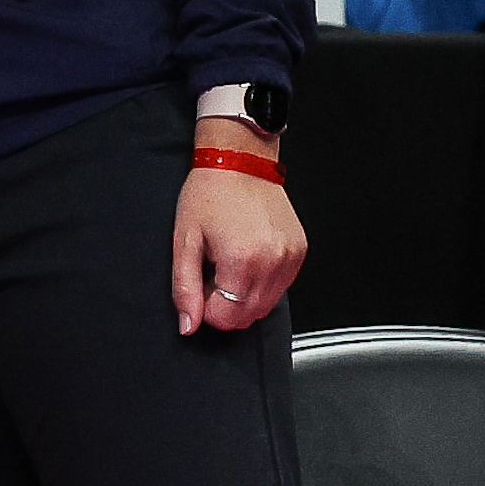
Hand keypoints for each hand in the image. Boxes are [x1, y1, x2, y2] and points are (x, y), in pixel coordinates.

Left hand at [173, 134, 305, 336]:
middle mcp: (273, 261)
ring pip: (266, 306)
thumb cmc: (210, 194)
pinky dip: (262, 284)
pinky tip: (249, 258)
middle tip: (213, 274)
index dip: (208, 309)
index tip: (201, 286)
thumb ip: (184, 288)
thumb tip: (189, 325)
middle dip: (226, 305)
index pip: (227, 317)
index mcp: (242, 260)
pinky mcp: (300, 251)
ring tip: (230, 263)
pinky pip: (281, 287)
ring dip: (245, 296)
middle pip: (249, 316)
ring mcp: (291, 257)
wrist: (240, 160)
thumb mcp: (184, 240)